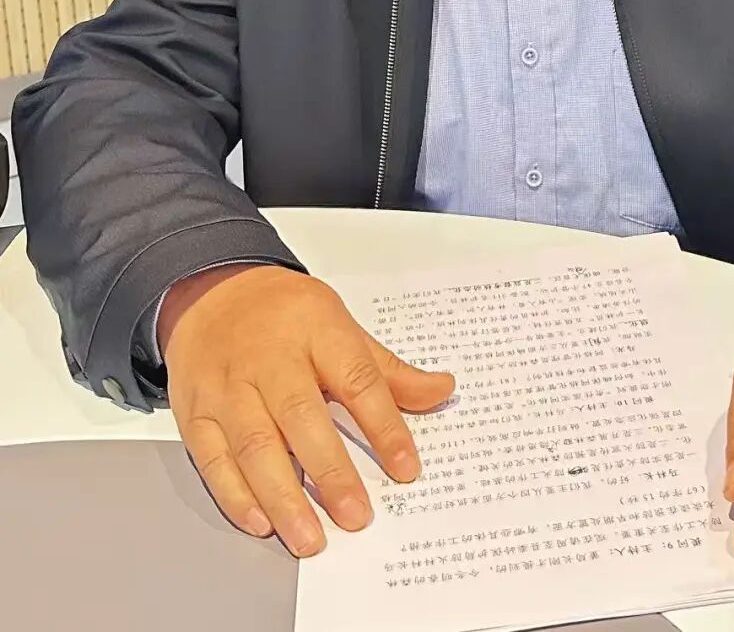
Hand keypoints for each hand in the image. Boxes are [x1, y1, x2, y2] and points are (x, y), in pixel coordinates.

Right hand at [160, 263, 454, 556]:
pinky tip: (261, 522)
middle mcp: (270, 359)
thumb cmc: (284, 315)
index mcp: (316, 331)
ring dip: (283, 496)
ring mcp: (228, 387)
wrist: (212, 292)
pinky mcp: (195, 411)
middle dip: (330, 471)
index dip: (384, 425)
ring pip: (254, 444)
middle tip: (357, 516)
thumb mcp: (340, 326)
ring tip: (310, 538)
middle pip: (301, 417)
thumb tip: (441, 391)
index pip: (357, 379)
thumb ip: (386, 369)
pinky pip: (212, 458)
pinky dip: (235, 494)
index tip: (406, 469)